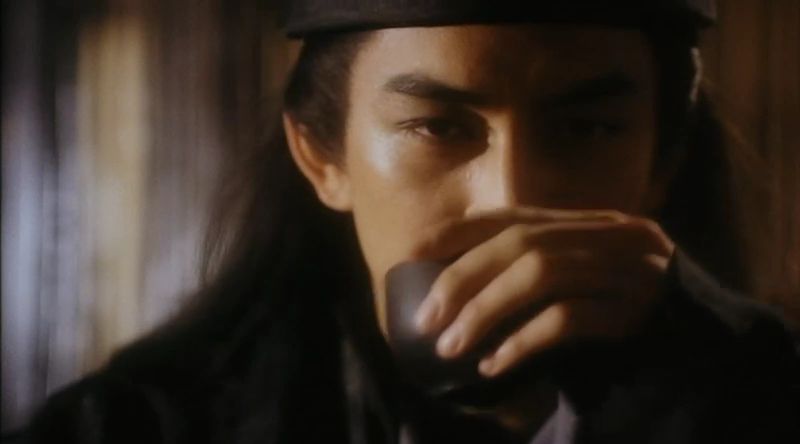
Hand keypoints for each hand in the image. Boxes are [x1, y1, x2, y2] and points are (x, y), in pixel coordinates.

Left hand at [410, 207, 674, 377]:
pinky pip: (569, 319)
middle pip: (519, 243)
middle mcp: (607, 233)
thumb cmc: (624, 309)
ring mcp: (626, 267)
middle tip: (425, 319)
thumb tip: (458, 276)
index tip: (414, 252)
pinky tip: (495, 364)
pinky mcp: (638, 309)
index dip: (459, 230)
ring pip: (540, 275)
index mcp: (586, 221)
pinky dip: (523, 341)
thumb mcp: (579, 276)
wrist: (701, 339)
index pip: (512, 215)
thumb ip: (535, 266)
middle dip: (462, 278)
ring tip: (449, 347)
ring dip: (486, 311)